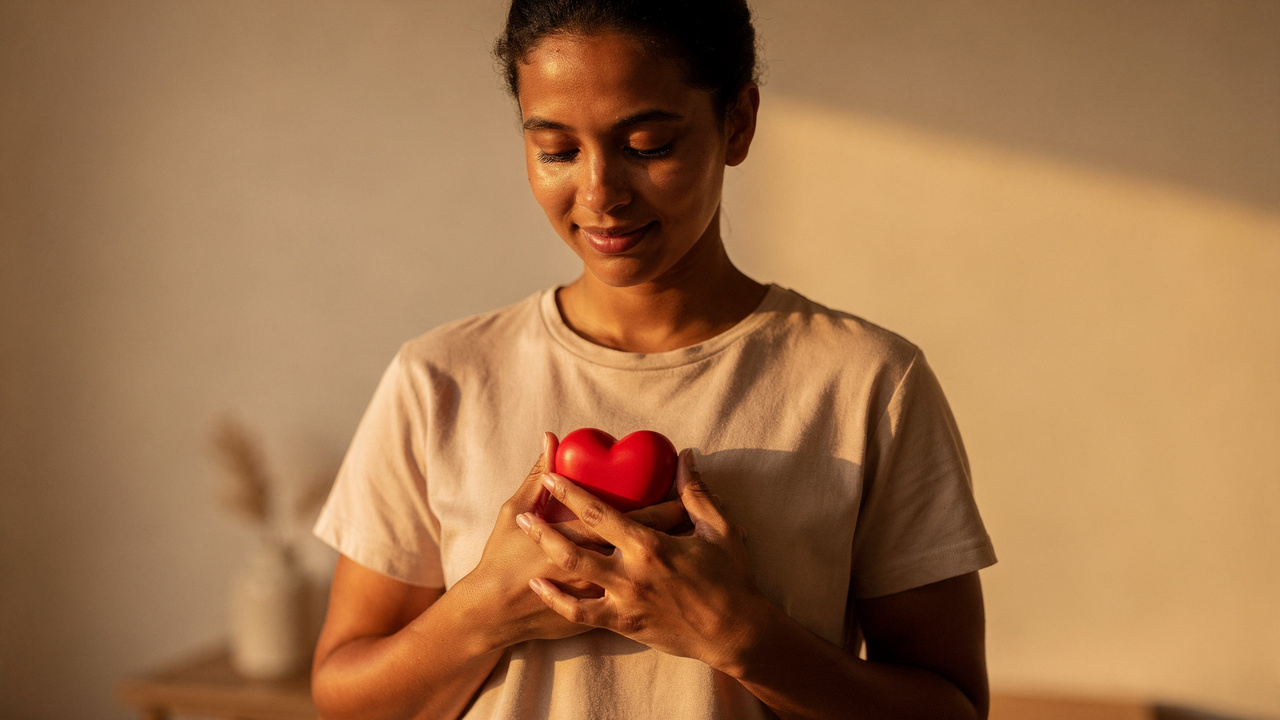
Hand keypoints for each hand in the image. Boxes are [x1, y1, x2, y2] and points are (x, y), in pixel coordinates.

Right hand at [462, 433, 690, 646]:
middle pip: (648, 543)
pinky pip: (639, 600)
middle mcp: (597, 568)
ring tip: (694, 539)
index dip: (662, 502)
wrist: (492, 614)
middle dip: (676, 526)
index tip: (679, 486)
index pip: (633, 516)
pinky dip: (658, 587)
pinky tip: (671, 576)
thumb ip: (536, 477)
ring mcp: (601, 597)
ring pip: (651, 574)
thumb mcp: (515, 511)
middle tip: (695, 508)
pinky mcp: (601, 620)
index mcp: (579, 537)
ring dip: (674, 557)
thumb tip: (551, 440)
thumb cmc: (502, 560)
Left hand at [517, 450, 768, 671]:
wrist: (734, 633)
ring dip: (545, 557)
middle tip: (524, 511)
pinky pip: (581, 613)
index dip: (571, 493)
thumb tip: (685, 459)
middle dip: (544, 526)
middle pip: (575, 545)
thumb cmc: (731, 578)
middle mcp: (631, 573)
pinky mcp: (623, 623)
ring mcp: (624, 600)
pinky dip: (557, 600)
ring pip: (573, 577)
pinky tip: (541, 586)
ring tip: (525, 543)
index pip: (600, 513)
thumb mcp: (719, 530)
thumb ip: (697, 493)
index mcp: (651, 545)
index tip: (551, 474)